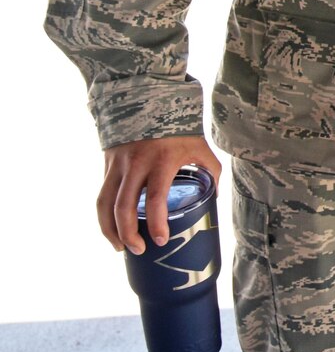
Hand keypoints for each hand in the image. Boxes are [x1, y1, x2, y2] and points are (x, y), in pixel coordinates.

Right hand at [98, 134, 221, 253]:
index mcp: (162, 161)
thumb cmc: (180, 127)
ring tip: (119, 247)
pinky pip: (102, 194)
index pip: (155, 199)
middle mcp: (136, 164)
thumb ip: (211, 169)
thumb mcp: (200, 146)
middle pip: (123, 207)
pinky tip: (112, 228)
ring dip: (109, 229)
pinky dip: (104, 214)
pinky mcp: (108, 164)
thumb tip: (214, 195)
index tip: (160, 240)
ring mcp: (118, 164)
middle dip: (128, 234)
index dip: (156, 223)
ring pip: (105, 203)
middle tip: (138, 250)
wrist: (150, 100)